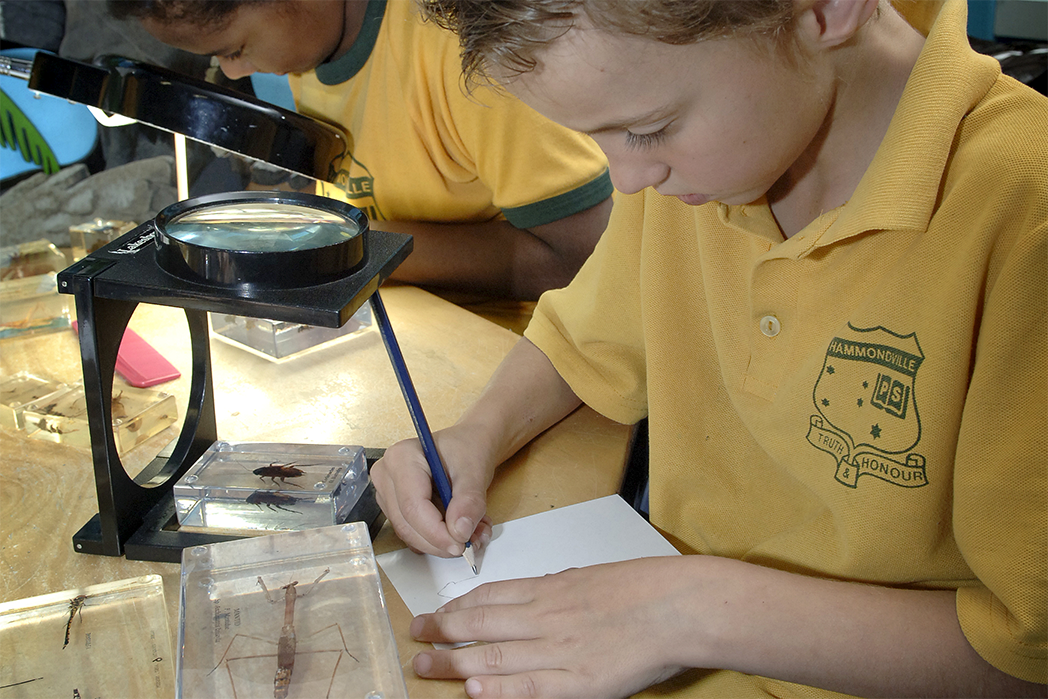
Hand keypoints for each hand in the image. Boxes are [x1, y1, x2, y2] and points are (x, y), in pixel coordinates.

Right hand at [371, 425, 494, 557]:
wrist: (468, 446)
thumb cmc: (467, 449)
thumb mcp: (475, 472)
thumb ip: (469, 501)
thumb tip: (460, 531)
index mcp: (402, 457)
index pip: (413, 506)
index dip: (436, 532)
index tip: (461, 544)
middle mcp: (387, 475)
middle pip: (407, 524)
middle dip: (440, 541)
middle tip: (471, 543)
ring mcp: (388, 494)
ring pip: (409, 534)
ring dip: (442, 542)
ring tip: (473, 532)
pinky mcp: (396, 509)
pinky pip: (413, 534)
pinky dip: (438, 540)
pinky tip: (460, 528)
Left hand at [409, 557, 696, 698]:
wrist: (678, 605)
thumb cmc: (644, 589)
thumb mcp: (590, 577)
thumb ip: (558, 589)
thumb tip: (531, 594)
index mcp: (550, 589)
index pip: (489, 597)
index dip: (456, 606)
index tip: (434, 613)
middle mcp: (545, 616)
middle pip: (480, 624)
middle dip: (442, 631)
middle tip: (415, 637)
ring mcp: (559, 649)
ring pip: (494, 655)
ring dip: (454, 662)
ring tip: (425, 667)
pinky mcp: (579, 681)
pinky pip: (530, 687)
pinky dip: (500, 689)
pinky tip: (475, 691)